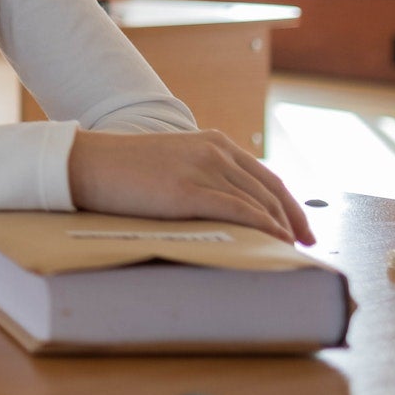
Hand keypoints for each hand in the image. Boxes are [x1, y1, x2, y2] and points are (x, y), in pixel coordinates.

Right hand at [68, 129, 314, 244]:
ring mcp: (202, 169)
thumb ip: (198, 174)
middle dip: (294, 219)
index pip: (265, 177)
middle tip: (307, 244)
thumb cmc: (121, 169)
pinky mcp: (188, 191)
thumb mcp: (170, 162)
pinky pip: (240, 212)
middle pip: (270, 190)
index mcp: (212, 142)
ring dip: (282, 228)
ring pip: (259, 203)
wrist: (86, 163)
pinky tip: (275, 243)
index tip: (300, 227)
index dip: (289, 204)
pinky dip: (264, 228)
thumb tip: (219, 206)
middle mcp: (214, 151)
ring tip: (293, 252)